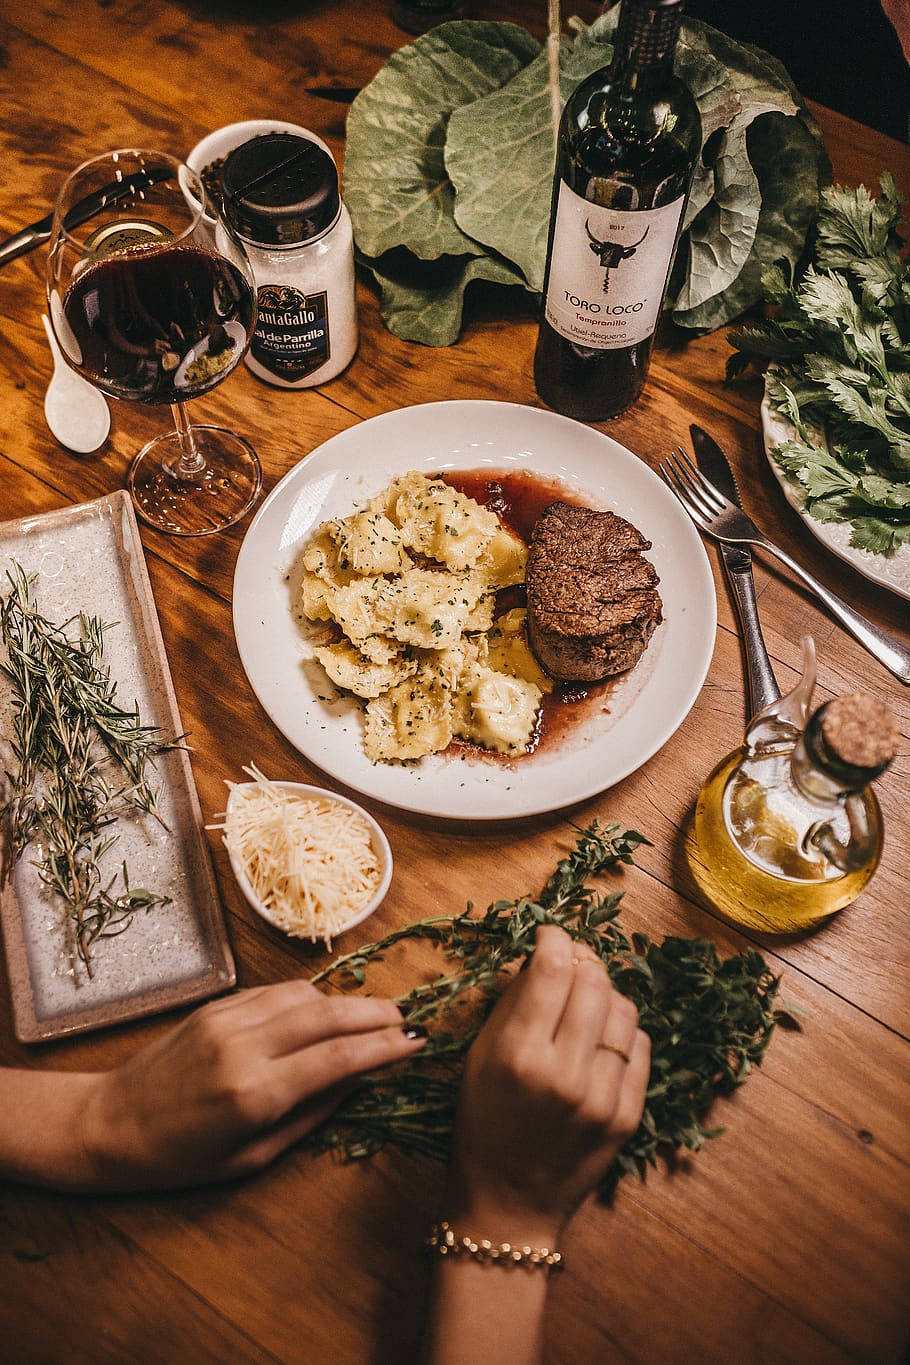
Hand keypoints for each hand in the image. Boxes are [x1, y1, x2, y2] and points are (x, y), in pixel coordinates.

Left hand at [76, 979, 425, 1190]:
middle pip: (328, 1014)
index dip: (385, 1047)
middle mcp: (243, 1045)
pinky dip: (309, 997)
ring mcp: (226, 1018)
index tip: (417, 1043)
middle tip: (407, 1020)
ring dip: (345, 1001)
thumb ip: (311, 1114)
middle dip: (375, 1014)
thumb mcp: (253, 1155)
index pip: (338, 1057)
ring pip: (304, 994)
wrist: (111, 1124)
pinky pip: (275, 992)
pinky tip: (325, 1011)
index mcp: (254, 1092)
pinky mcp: (216, 1005)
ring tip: (374, 1015)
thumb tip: (360, 1080)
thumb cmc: (182, 1158)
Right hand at [447, 925, 648, 1245]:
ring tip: (585, 1004)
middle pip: (593, 982)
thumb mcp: (480, 1058)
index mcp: (517, 1056)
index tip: (550, 934)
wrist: (508, 1203)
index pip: (552, 970)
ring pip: (624, 1009)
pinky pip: (641, 1046)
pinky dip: (623, 1032)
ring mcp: (601, 1098)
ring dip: (606, 994)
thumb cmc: (483, 1124)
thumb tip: (544, 955)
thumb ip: (512, 1002)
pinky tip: (601, 1039)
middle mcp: (563, 1074)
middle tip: (570, 963)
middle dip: (582, 961)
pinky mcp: (627, 1117)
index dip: (555, 939)